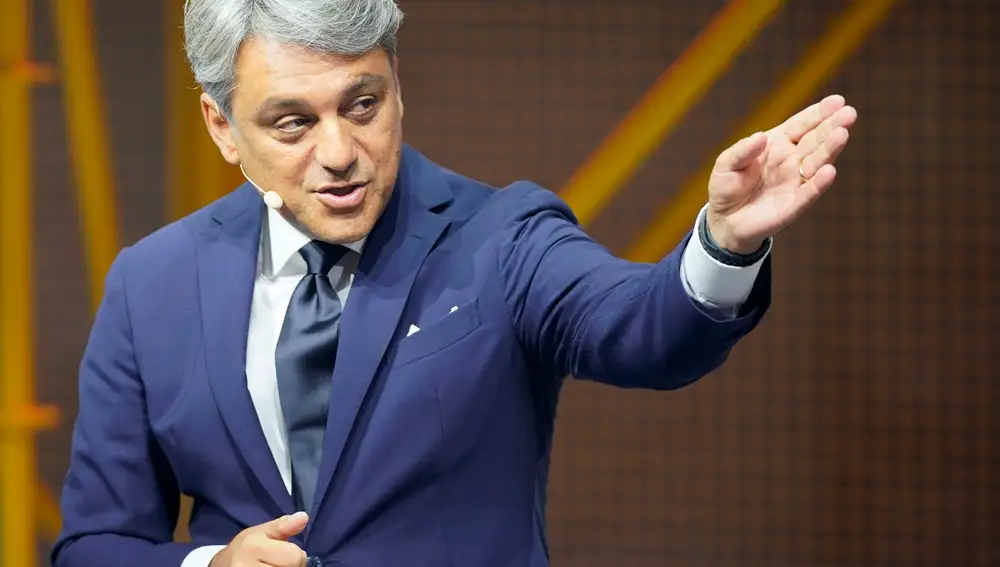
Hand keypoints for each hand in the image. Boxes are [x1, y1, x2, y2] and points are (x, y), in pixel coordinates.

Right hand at [210, 511, 309, 566]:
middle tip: (276, 562)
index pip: (295, 557)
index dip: (295, 555)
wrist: (223, 566)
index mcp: (253, 547)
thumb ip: (283, 525)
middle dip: (290, 566)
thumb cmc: (244, 548)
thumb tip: (303, 517)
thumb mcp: (261, 532)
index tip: (284, 553)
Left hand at [705, 94, 857, 252]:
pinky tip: (829, 171)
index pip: (801, 125)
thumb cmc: (727, 186)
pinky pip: (809, 192)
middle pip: (816, 140)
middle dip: (832, 126)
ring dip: (830, 149)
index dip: (819, 114)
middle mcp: (792, 160)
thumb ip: (742, 150)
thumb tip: (760, 137)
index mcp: (778, 144)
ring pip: (817, 163)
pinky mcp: (794, 205)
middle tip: (850, 113)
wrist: (725, 219)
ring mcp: (795, 181)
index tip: (838, 101)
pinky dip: (819, 183)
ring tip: (842, 134)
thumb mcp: (726, 163)